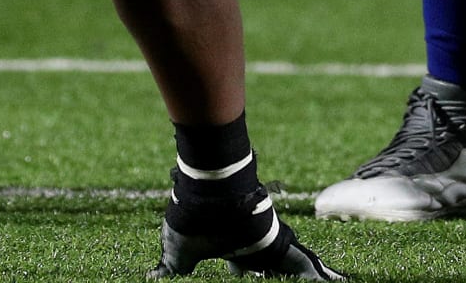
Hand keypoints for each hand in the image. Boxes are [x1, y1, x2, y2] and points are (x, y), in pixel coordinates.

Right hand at [149, 192, 343, 278]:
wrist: (208, 191)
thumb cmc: (192, 219)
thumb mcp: (180, 252)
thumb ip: (171, 268)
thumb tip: (149, 276)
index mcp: (236, 250)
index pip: (248, 272)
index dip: (254, 280)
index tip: (256, 282)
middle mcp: (256, 246)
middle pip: (275, 272)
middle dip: (283, 279)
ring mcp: (270, 243)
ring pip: (294, 269)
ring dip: (309, 278)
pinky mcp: (280, 243)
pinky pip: (303, 264)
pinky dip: (316, 276)